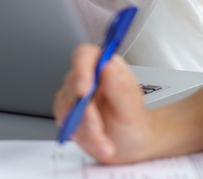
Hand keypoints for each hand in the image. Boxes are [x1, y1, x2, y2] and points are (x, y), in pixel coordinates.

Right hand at [53, 45, 162, 163]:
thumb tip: (107, 65)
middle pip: (72, 85)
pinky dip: (83, 139)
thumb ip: (119, 87)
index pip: (85, 55)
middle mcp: (89, 78)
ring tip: (105, 143)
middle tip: (98, 129)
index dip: (80, 70)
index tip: (83, 90)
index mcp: (107, 68)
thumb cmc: (135, 124)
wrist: (131, 146)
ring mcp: (75, 96)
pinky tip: (99, 143)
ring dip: (85, 131)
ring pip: (67, 109)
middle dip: (85, 113)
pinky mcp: (68, 113)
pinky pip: (66, 124)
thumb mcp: (132, 109)